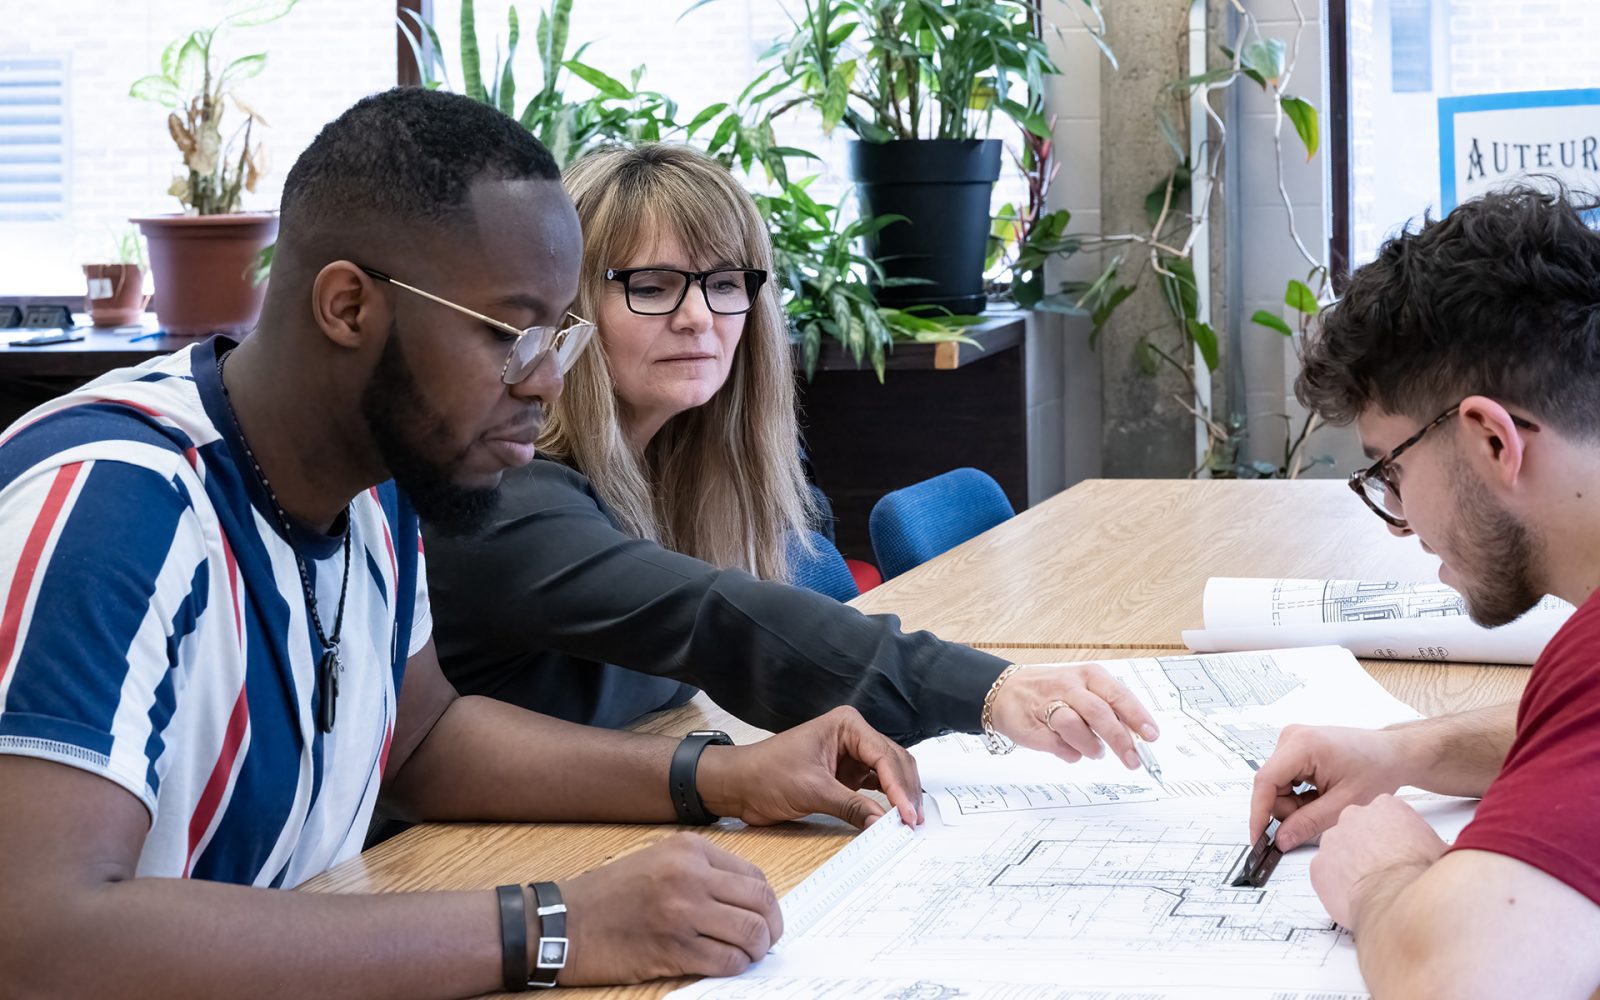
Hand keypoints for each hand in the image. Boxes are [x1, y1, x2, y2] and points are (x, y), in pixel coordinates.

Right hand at [557, 832, 781, 983]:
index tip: (763, 916)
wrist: (565, 922)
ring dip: (757, 950)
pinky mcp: (674, 949)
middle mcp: (691, 876)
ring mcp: (683, 913)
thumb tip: (748, 897)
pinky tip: (725, 964)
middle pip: (761, 903)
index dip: (766, 902)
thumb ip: (703, 870)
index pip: (754, 875)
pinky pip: (726, 960)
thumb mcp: (659, 860)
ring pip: (751, 934)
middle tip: (765, 940)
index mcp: (690, 849)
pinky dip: (735, 966)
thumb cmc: (610, 894)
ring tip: (747, 955)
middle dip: (772, 927)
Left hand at [697, 706, 922, 828]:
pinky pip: (875, 787)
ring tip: (909, 822)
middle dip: (905, 792)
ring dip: (900, 797)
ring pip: (889, 774)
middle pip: (894, 762)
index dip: (899, 787)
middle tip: (913, 822)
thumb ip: (851, 806)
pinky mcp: (846, 775)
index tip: (907, 814)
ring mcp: (852, 755)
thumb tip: (883, 823)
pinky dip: (886, 801)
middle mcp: (853, 735)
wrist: (738, 785)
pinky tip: (893, 817)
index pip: (884, 756)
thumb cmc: (766, 775)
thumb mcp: (812, 791)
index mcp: (846, 725)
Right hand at [987, 662, 1159, 767]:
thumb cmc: (1052, 691)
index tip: (1152, 735)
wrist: (1004, 692)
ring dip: (1091, 747)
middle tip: (1133, 760)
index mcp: (1088, 675)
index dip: (1137, 716)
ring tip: (1095, 752)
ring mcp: (1048, 705)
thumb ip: (1109, 709)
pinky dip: (1069, 753)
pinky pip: (1058, 745)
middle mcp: (1069, 686)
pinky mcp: (1032, 726)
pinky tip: (1070, 749)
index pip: (1118, 695)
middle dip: (1120, 740)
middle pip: (1099, 713)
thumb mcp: (1084, 689)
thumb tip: (1138, 735)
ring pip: (1075, 727)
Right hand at [1249, 723, 1414, 850]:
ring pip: (1276, 785)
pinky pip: (1284, 779)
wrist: (1392, 754)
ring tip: (1325, 801)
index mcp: (1302, 745)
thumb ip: (1309, 823)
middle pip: (1270, 786)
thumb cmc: (1377, 769)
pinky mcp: (1295, 747)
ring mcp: (1292, 741)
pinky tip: (1321, 793)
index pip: (1265, 781)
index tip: (1258, 838)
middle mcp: (1291, 737)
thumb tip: (1280, 840)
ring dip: (1295, 802)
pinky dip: (1299, 794)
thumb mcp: (1345, 803)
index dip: (1258, 813)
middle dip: (1288, 809)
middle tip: (1318, 816)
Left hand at [1308, 793, 1444, 929]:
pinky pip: (1325, 874)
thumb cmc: (1422, 876)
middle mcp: (1354, 816)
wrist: (1401, 902)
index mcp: (1387, 807)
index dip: (1392, 834)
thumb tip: (1452, 848)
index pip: (1384, 813)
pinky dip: (1336, 884)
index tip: (1398, 848)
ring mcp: (1332, 840)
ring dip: (1350, 864)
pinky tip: (1355, 896)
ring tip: (1371, 885)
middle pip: (1357, 828)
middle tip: (1384, 868)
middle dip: (1367, 846)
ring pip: (1338, 850)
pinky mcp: (1318, 866)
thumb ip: (1437, 842)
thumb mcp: (1443, 850)